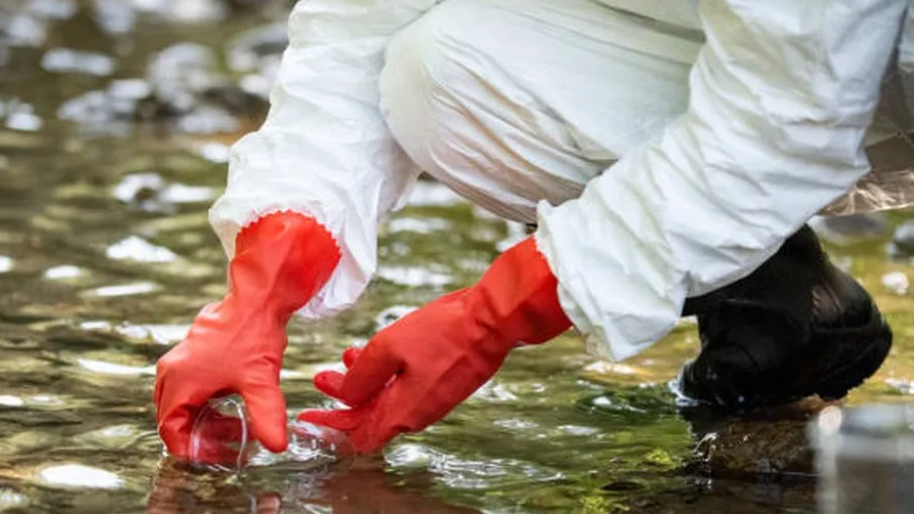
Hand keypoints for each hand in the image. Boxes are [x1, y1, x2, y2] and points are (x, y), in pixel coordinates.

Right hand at [154, 212, 339, 459]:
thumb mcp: (261, 381)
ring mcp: (179, 361)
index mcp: (179, 382)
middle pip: (174, 419)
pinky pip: (189, 388)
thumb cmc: (254, 335)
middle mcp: (171, 372)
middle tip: (231, 442)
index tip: (218, 455)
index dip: (192, 449)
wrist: (257, 298)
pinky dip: (207, 402)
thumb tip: (276, 446)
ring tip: (237, 425)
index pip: (170, 431)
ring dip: (205, 418)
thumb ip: (266, 416)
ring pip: (182, 404)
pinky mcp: (190, 355)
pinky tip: (233, 404)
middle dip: (201, 435)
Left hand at [299, 237, 570, 452]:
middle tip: (323, 377)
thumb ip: (360, 378)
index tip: (311, 414)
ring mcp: (433, 398)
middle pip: (371, 417)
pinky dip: (386, 374)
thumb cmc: (443, 333)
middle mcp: (418, 413)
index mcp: (402, 413)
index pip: (358, 435)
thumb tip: (343, 397)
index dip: (331, 426)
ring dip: (365, 382)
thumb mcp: (387, 349)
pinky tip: (378, 350)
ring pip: (388, 399)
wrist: (491, 320)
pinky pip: (407, 387)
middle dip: (344, 397)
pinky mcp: (444, 382)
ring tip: (349, 355)